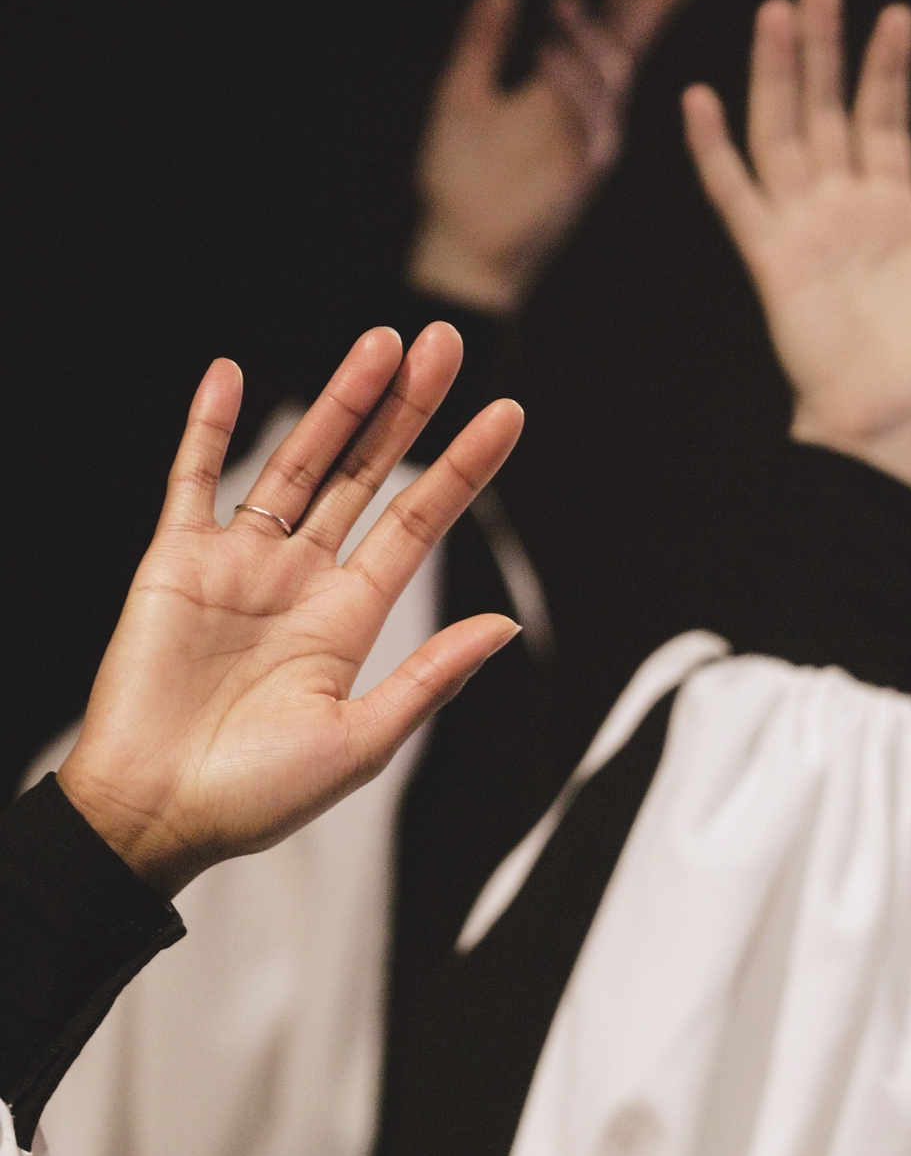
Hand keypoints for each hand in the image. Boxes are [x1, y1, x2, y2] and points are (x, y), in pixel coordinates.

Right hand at [56, 325, 525, 897]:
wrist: (157, 813)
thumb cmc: (259, 795)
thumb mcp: (363, 739)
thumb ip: (432, 676)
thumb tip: (506, 625)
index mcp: (352, 618)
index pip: (419, 521)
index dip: (462, 467)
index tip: (507, 414)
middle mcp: (302, 578)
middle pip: (366, 473)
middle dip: (406, 409)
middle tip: (446, 341)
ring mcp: (240, 564)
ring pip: (297, 462)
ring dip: (336, 402)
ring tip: (381, 342)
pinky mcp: (174, 562)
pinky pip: (192, 480)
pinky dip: (206, 426)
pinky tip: (230, 372)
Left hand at [411, 0, 695, 312]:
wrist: (460, 241)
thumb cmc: (460, 171)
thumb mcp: (462, 88)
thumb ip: (483, 37)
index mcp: (566, 80)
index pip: (608, 22)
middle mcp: (589, 102)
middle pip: (630, 38)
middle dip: (649, 4)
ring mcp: (593, 133)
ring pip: (615, 73)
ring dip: (591, 35)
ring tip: (560, 5)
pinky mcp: (587, 165)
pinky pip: (594, 118)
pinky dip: (573, 82)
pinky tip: (546, 53)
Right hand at [681, 0, 910, 495]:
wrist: (902, 426)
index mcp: (894, 214)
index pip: (883, 122)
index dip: (886, 70)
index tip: (897, 16)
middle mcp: (843, 212)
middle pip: (824, 111)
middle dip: (821, 49)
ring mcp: (805, 231)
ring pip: (782, 134)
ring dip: (776, 75)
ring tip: (778, 11)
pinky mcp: (773, 260)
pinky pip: (737, 196)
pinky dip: (714, 150)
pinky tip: (703, 98)